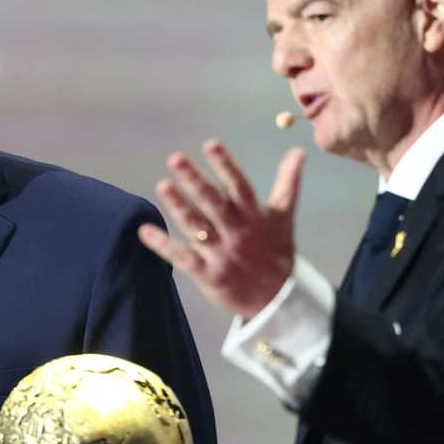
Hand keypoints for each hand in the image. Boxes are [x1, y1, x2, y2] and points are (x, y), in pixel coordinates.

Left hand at [139, 140, 306, 318]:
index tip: (210, 144)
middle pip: (214, 203)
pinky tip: (144, 231)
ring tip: (162, 186)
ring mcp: (222, 254)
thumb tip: (299, 151)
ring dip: (178, 207)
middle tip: (175, 159)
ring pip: (197, 227)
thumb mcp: (284, 216)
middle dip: (195, 180)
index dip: (225, 166)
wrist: (277, 299)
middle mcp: (238, 232)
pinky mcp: (208, 275)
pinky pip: (182, 257)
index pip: (239, 186)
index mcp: (254, 216)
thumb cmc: (276, 251)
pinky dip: (163, 245)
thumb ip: (287, 182)